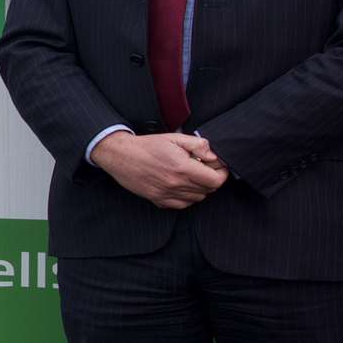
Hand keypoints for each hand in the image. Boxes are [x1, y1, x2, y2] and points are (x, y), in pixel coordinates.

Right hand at [92, 131, 227, 209]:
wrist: (121, 156)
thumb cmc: (147, 146)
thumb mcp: (175, 137)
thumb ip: (198, 145)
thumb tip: (213, 156)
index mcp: (182, 167)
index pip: (215, 181)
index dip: (221, 173)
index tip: (217, 166)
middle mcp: (176, 184)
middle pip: (208, 190)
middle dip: (211, 178)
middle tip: (203, 167)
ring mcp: (167, 194)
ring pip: (197, 198)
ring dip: (199, 188)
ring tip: (191, 175)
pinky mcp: (158, 200)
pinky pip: (182, 205)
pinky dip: (186, 197)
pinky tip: (181, 185)